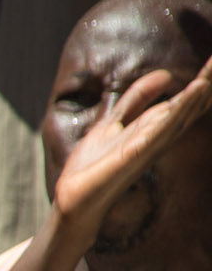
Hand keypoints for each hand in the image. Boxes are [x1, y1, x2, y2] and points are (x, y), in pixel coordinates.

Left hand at [52, 50, 211, 228]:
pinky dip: (178, 109)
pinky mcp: (136, 153)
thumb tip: (166, 74)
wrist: (72, 199)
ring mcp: (150, 145)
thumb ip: (137, 99)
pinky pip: (162, 128)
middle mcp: (160, 137)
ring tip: (211, 71)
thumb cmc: (94, 166)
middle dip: (208, 83)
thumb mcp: (115, 122)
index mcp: (157, 129)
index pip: (187, 101)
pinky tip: (193, 91)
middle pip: (190, 106)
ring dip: (199, 92)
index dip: (205, 80)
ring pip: (181, 114)